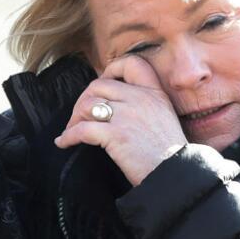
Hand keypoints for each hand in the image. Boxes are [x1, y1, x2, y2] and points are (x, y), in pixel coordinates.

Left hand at [55, 54, 186, 184]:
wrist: (175, 176)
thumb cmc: (168, 155)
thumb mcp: (164, 119)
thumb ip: (145, 107)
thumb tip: (114, 106)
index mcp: (155, 93)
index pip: (132, 63)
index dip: (112, 69)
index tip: (102, 84)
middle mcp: (141, 99)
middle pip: (99, 84)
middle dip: (83, 99)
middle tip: (79, 117)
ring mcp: (128, 115)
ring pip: (88, 104)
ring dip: (74, 118)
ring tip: (71, 131)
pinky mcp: (116, 135)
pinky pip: (82, 129)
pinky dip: (68, 136)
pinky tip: (64, 143)